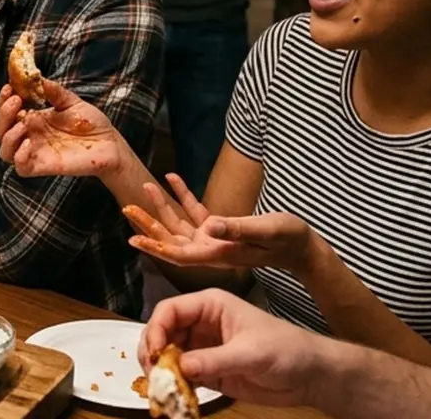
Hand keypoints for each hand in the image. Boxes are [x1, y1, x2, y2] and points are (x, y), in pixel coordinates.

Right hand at [0, 79, 125, 177]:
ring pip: (5, 151)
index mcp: (34, 119)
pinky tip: (29, 143)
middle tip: (16, 101)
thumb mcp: (71, 102)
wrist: (111, 143)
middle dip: (3, 115)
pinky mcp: (43, 167)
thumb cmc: (91, 123)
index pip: (8, 111)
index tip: (10, 87)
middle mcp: (30, 135)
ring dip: (8, 136)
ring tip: (23, 124)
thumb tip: (37, 78)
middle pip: (0, 130)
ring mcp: (35, 152)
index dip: (3, 100)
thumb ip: (54, 91)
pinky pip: (21, 168)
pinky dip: (19, 156)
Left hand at [125, 174, 321, 274]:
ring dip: (162, 206)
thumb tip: (209, 225)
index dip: (156, 246)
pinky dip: (184, 196)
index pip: (179, 254)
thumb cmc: (287, 239)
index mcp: (218, 254)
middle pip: (172, 239)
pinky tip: (173, 177)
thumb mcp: (264, 230)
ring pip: (180, 225)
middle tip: (127, 208)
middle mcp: (211, 248)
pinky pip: (197, 212)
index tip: (134, 239)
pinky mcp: (221, 228)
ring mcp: (215, 239)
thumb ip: (236, 227)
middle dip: (149, 224)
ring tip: (145, 186)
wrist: (303, 247)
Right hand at [139, 288, 330, 406]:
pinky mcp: (208, 371)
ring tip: (161, 388)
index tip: (154, 354)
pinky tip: (174, 397)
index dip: (156, 329)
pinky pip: (182, 376)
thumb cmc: (285, 350)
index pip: (170, 310)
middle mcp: (201, 324)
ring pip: (168, 355)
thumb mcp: (250, 353)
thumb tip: (180, 367)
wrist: (310, 375)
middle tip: (153, 374)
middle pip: (163, 332)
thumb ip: (214, 360)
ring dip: (161, 371)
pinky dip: (174, 386)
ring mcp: (203, 348)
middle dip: (153, 351)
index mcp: (210, 306)